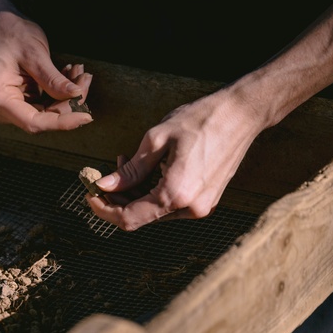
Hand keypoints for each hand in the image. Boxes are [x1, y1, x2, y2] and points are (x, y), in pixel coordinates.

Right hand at [0, 10, 92, 132]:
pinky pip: (40, 104)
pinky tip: (68, 74)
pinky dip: (56, 93)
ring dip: (65, 96)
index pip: (34, 122)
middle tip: (86, 78)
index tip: (86, 116)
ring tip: (78, 72)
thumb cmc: (11, 32)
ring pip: (44, 112)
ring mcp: (4, 106)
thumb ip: (54, 80)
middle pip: (41, 118)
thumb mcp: (34, 53)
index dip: (62, 122)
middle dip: (68, 103)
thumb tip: (77, 97)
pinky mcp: (13, 101)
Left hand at [86, 87, 265, 230]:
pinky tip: (147, 169)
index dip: (104, 210)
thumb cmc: (201, 120)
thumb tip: (105, 185)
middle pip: (140, 217)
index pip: (129, 218)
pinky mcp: (205, 201)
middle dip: (117, 198)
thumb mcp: (157, 139)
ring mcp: (200, 207)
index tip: (90, 194)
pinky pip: (169, 205)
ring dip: (134, 193)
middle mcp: (190, 208)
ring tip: (125, 162)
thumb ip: (131, 169)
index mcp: (176, 194)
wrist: (242, 114)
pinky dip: (152, 191)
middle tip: (106, 173)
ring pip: (153, 211)